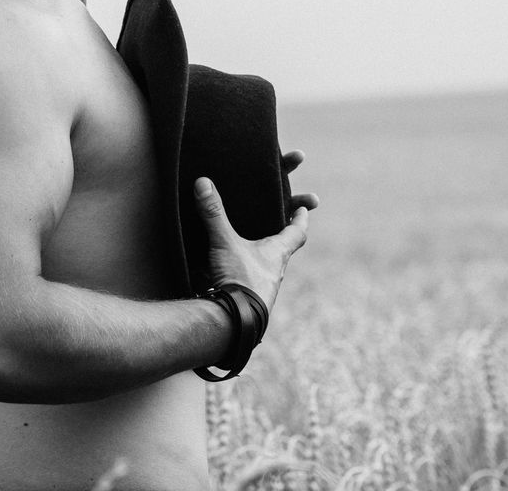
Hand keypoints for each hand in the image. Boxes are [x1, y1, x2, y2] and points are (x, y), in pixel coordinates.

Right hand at [194, 152, 317, 315]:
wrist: (235, 324)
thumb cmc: (240, 282)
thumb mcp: (225, 243)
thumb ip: (214, 214)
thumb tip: (204, 183)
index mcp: (277, 253)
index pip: (296, 233)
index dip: (300, 220)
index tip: (303, 209)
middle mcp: (274, 271)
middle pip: (282, 250)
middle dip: (278, 237)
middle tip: (275, 225)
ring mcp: (263, 288)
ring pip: (266, 267)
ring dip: (259, 257)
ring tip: (247, 247)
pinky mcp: (249, 300)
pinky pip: (249, 282)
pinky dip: (242, 274)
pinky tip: (227, 272)